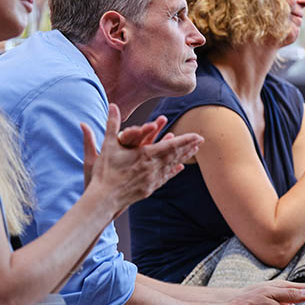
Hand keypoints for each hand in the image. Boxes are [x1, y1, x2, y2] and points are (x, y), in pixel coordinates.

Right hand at [80, 104, 202, 213]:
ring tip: (194, 151)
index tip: (198, 135)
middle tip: (202, 140)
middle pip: (175, 155)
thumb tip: (112, 105)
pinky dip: (174, 171)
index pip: (171, 145)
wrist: (103, 199)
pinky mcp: (149, 189)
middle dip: (188, 147)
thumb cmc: (104, 172)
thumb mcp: (107, 145)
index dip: (185, 140)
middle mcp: (152, 168)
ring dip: (184, 157)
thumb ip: (112, 124)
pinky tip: (180, 168)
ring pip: (172, 166)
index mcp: (145, 155)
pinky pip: (165, 177)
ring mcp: (152, 180)